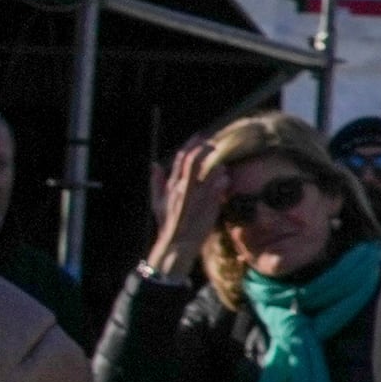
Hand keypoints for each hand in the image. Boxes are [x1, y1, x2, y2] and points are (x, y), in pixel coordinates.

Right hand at [146, 132, 231, 280]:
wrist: (178, 244)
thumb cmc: (169, 224)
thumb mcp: (158, 202)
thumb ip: (156, 183)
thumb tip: (154, 165)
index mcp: (173, 185)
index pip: (181, 158)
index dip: (192, 145)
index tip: (201, 137)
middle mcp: (184, 188)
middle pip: (194, 160)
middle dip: (205, 149)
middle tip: (214, 144)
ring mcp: (197, 196)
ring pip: (209, 172)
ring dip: (217, 165)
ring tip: (222, 166)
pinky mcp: (208, 206)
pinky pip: (218, 188)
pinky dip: (223, 180)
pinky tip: (226, 178)